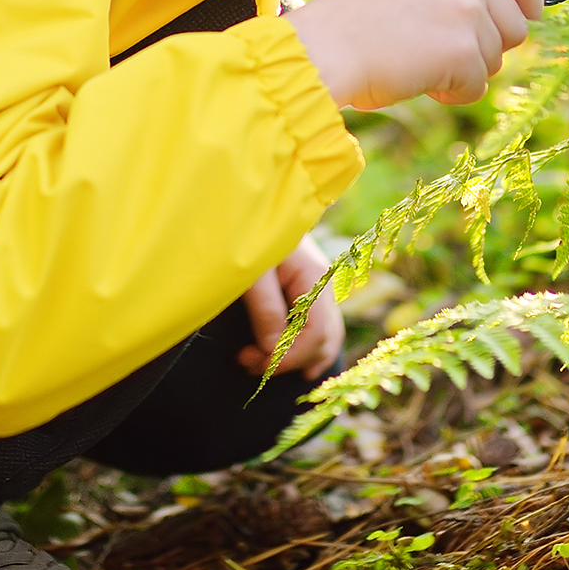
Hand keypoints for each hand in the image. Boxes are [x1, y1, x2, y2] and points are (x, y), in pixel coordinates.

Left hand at [239, 235, 345, 380]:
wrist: (246, 201)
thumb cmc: (244, 228)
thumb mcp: (250, 268)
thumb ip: (264, 308)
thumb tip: (273, 348)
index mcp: (313, 276)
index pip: (315, 331)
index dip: (289, 356)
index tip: (258, 366)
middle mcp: (323, 284)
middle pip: (324, 338)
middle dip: (289, 360)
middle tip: (249, 365)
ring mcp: (317, 286)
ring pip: (324, 336)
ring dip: (294, 358)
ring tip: (260, 368)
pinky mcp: (305, 288)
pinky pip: (316, 326)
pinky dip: (304, 348)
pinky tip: (291, 363)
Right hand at [287, 0, 542, 109]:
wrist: (327, 46)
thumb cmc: (360, 18)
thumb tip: (519, 10)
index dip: (528, 4)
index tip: (525, 19)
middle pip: (516, 25)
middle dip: (486, 46)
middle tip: (438, 48)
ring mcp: (469, 10)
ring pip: (496, 59)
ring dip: (464, 70)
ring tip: (418, 59)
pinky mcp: (464, 50)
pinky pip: (478, 86)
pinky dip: (452, 91)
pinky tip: (417, 78)